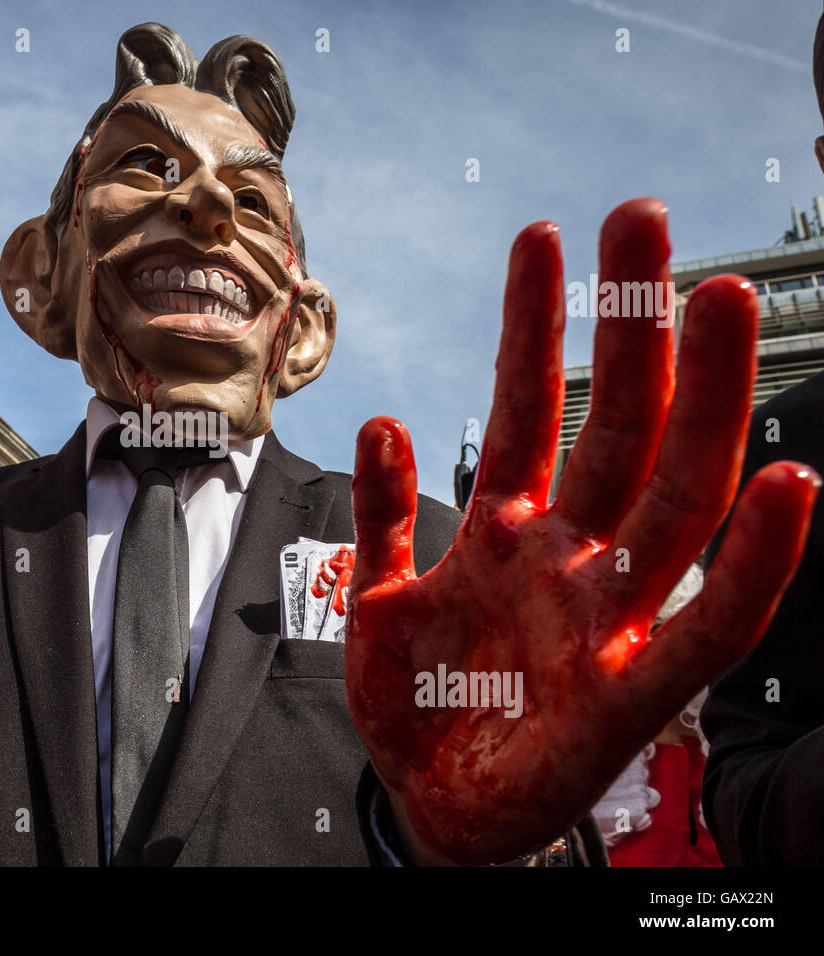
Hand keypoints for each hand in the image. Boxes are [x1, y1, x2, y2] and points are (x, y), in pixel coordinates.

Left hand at [344, 198, 818, 864]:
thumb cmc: (419, 706)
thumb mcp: (375, 599)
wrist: (434, 809)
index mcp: (508, 532)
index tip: (538, 237)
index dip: (532, 327)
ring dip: (698, 401)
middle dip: (630, 326)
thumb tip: (383, 418)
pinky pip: (712, 624)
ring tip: (718, 299)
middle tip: (643, 217)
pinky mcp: (634, 694)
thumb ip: (383, 514)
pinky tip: (794, 489)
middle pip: (616, 424)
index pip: (529, 408)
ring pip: (673, 494)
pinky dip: (756, 564)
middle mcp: (570, 558)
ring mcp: (606, 618)